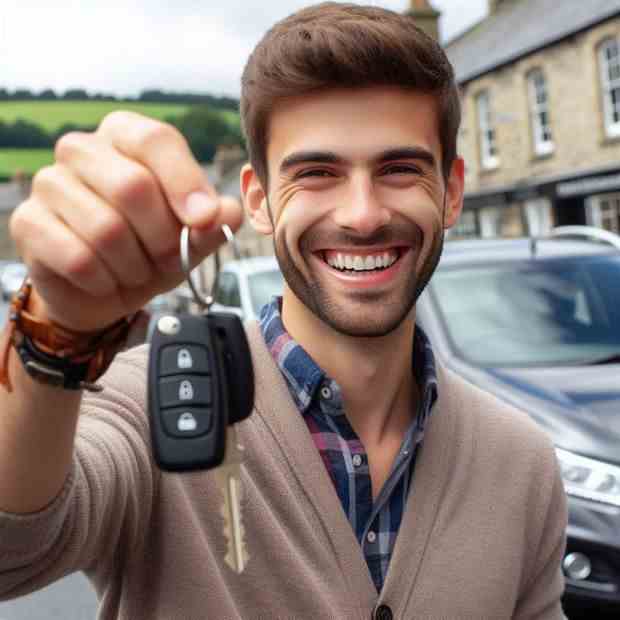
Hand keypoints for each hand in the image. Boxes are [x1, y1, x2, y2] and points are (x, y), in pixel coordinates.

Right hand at [9, 111, 242, 331]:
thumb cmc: (150, 250)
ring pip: (106, 229)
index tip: (204, 219)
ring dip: (134, 266)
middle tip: (169, 260)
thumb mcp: (191, 238)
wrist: (104, 290)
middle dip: (162, 238)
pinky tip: (107, 281)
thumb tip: (228, 213)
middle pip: (133, 186)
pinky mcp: (28, 223)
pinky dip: (105, 281)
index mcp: (126, 137)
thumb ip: (213, 224)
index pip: (156, 140)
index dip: (185, 182)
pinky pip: (79, 258)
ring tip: (137, 271)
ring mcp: (49, 183)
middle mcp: (82, 150)